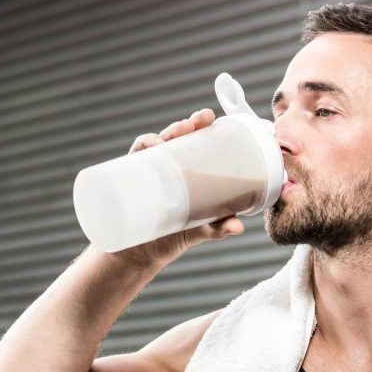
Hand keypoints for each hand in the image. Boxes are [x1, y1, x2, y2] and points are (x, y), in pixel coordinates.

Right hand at [111, 108, 244, 268]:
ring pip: (156, 144)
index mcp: (186, 172)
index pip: (194, 142)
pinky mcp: (132, 180)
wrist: (142, 254)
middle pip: (175, 138)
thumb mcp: (201, 230)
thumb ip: (219, 227)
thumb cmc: (174, 236)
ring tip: (177, 133)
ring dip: (166, 134)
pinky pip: (135, 158)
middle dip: (185, 125)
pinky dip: (142, 149)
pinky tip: (151, 147)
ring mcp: (149, 172)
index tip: (209, 117)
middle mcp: (167, 167)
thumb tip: (239, 227)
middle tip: (196, 122)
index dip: (200, 126)